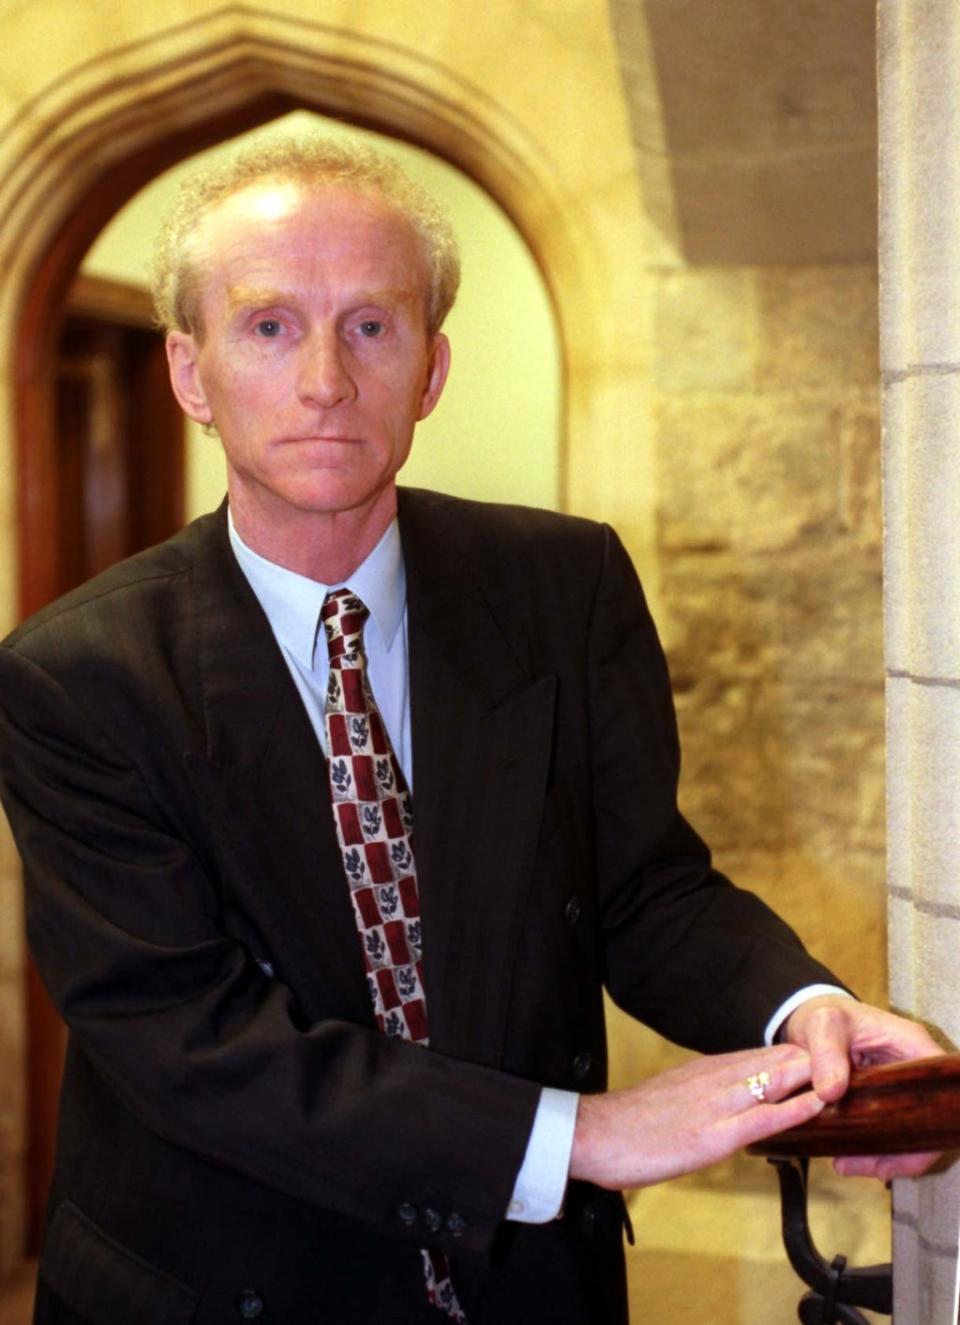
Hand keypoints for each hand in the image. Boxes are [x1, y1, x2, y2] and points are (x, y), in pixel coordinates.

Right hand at [569, 1043, 824, 1190]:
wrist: (594, 1134)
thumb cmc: (629, 1124)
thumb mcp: (673, 1099)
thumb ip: (703, 1097)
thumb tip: (729, 1102)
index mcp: (705, 1072)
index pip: (760, 1056)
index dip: (794, 1057)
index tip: (825, 1059)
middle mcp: (715, 1080)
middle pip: (774, 1061)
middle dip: (812, 1061)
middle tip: (849, 1060)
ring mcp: (715, 1106)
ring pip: (774, 1082)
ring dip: (811, 1077)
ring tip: (846, 1073)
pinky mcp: (712, 1135)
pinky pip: (761, 1119)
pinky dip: (793, 1110)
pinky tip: (817, 1105)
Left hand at [784, 995, 944, 1178]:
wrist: (814, 1019)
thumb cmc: (826, 1016)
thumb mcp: (823, 1025)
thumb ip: (826, 1052)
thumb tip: (831, 1092)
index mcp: (914, 1047)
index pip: (943, 1095)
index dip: (930, 1130)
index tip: (898, 1153)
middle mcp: (917, 1072)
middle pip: (929, 1124)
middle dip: (902, 1154)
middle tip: (864, 1167)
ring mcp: (904, 1090)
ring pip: (910, 1134)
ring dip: (884, 1156)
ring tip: (844, 1165)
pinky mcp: (887, 1103)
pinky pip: (890, 1133)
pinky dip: (872, 1149)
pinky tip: (846, 1158)